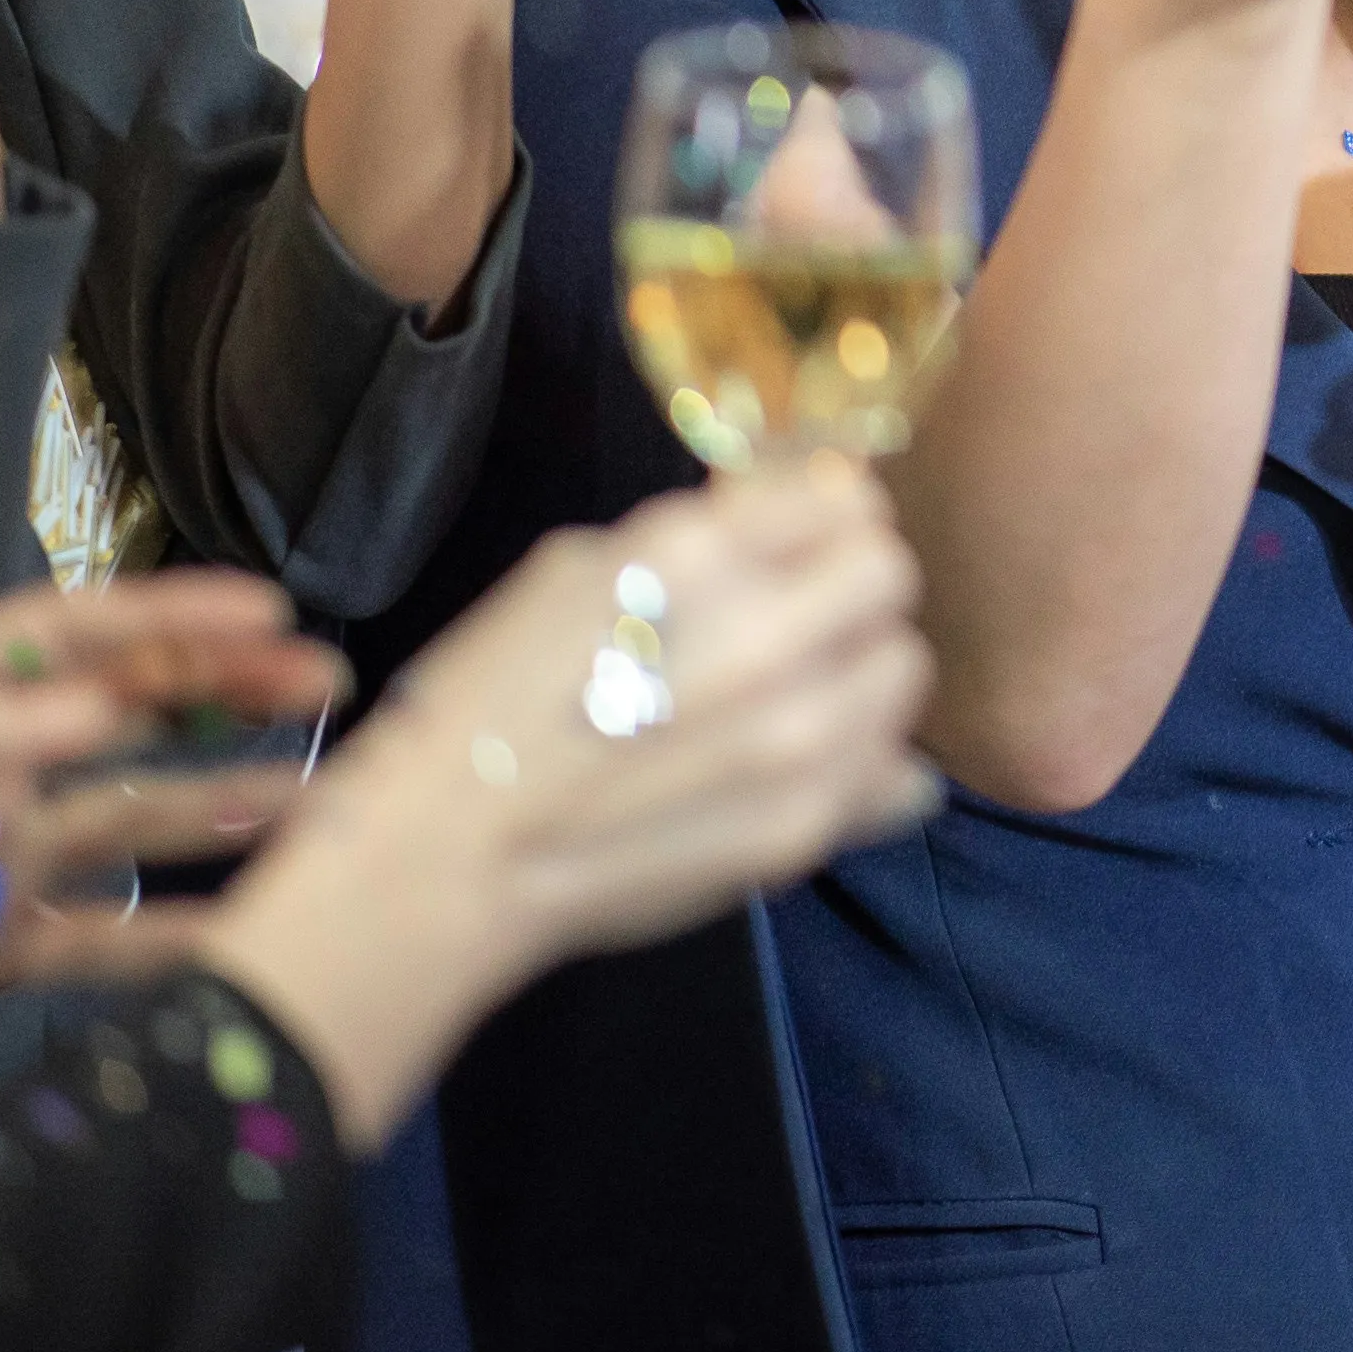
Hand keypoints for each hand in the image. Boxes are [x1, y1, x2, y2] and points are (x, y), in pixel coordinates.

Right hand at [199, 461, 937, 1148]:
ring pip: (902, 669)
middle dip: (852, 588)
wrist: (450, 854)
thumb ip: (696, 541)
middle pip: (887, 574)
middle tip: (810, 618)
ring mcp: (797, 737)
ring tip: (799, 698)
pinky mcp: (806, 823)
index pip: (839, 497)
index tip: (807, 542)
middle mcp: (763, 635)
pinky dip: (865, 761)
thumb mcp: (572, 572)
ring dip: (861, 674)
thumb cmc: (489, 701)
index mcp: (694, 554)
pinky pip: (897, 772)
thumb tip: (786, 519)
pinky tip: (803, 767)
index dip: (824, 518)